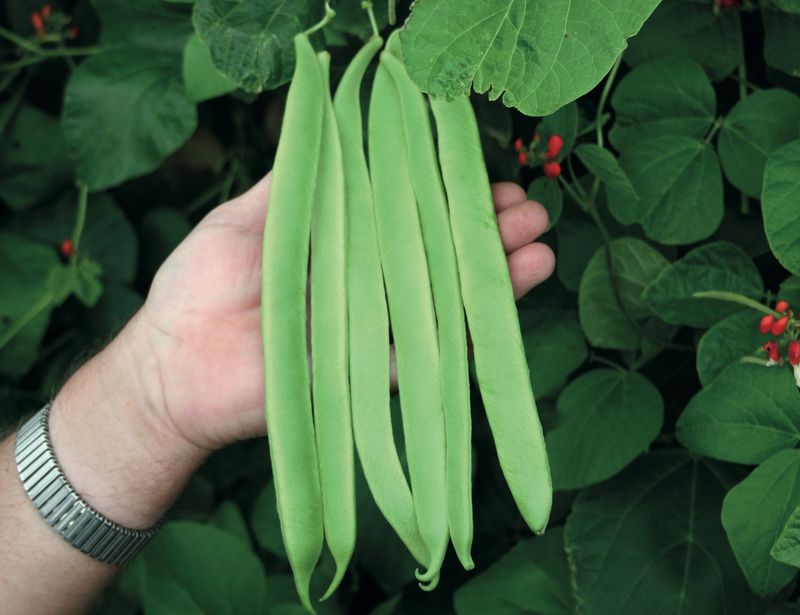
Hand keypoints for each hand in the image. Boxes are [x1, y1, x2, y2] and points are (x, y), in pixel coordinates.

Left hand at [135, 174, 554, 451]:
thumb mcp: (245, 218)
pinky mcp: (371, 376)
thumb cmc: (198, 286)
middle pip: (438, 255)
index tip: (483, 172)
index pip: (407, 214)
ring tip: (539, 245)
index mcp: (341, 247)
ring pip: (445, 299)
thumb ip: (294, 183)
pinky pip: (430, 354)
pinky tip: (509, 296)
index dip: (445, 193)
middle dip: (485, 230)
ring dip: (495, 274)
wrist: (172, 365)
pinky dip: (471, 330)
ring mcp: (373, 332)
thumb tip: (334, 128)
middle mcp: (365, 286)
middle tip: (528, 209)